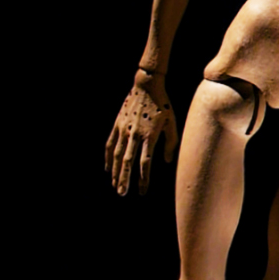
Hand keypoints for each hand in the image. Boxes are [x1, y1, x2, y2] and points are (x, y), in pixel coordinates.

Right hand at [107, 79, 176, 195]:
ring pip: (116, 155)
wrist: (147, 85)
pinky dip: (107, 157)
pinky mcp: (117, 124)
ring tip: (114, 185)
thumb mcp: (172, 123)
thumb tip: (167, 161)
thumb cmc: (163, 105)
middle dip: (124, 179)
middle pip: (127, 162)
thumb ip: (171, 143)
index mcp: (149, 136)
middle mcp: (135, 134)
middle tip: (122, 194)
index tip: (142, 192)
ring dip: (115, 171)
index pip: (145, 163)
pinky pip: (110, 143)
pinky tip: (107, 168)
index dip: (143, 179)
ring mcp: (124, 129)